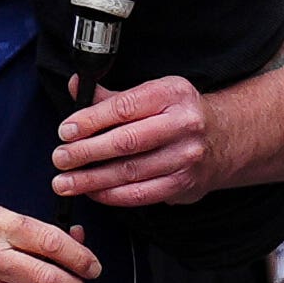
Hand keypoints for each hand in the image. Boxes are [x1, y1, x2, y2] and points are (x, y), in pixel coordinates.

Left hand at [54, 74, 214, 205]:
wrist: (224, 139)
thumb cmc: (178, 114)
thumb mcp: (152, 93)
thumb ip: (113, 96)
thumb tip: (76, 86)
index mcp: (171, 94)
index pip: (124, 107)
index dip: (90, 121)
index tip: (66, 131)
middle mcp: (183, 124)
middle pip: (126, 142)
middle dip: (86, 153)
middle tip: (60, 159)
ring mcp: (186, 157)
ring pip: (131, 172)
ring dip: (92, 180)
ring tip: (66, 182)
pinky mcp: (184, 184)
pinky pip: (142, 194)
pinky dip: (112, 196)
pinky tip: (93, 192)